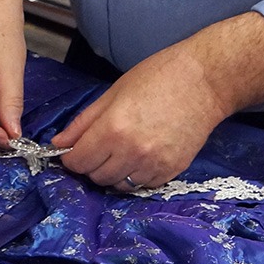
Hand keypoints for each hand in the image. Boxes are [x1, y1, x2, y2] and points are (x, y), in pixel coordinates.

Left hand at [50, 43, 229, 190]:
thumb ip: (83, 122)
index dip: (71, 157)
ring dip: (112, 173)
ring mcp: (154, 165)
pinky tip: (139, 156)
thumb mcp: (113, 93)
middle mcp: (132, 152)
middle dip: (91, 165)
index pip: (78, 161)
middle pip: (96, 176)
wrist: (204, 82)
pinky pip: (143, 186)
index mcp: (113, 129)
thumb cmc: (157, 77)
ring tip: (120, 152)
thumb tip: (58, 143)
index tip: (74, 149)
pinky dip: (135, 176)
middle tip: (98, 147)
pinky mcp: (172, 171)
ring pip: (119, 185)